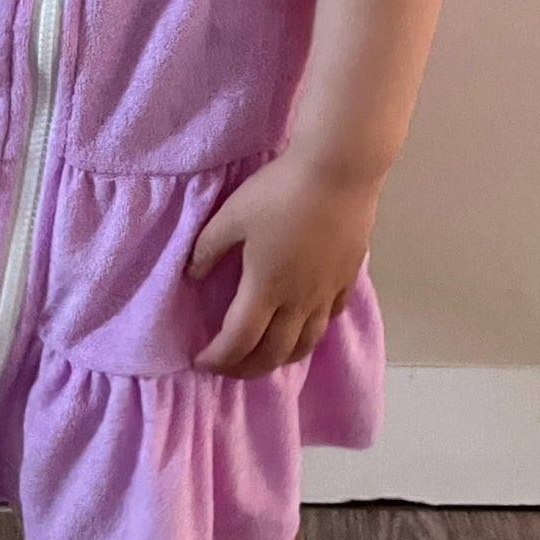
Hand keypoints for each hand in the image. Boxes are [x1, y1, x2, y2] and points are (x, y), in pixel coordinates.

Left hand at [185, 148, 381, 377]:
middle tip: (227, 366)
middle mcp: (298, 301)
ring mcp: (327, 293)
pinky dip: (311, 332)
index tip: (200, 360)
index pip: (238, 341)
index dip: (217, 358)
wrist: (339, 171)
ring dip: (281, 358)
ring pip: (306, 344)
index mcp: (265, 289)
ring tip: (264, 355)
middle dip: (246, 368)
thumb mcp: (232, 214)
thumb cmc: (280, 191)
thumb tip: (193, 276)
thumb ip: (208, 248)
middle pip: (273, 354)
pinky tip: (304, 322)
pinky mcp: (347, 278)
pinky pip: (329, 319)